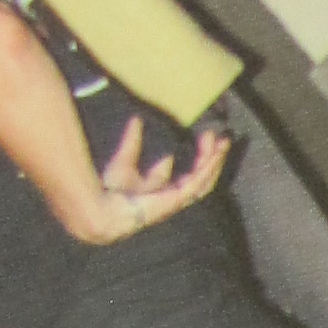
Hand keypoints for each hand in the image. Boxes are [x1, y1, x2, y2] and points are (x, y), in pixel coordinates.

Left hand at [61, 116, 228, 243]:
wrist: (103, 208)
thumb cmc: (109, 191)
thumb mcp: (123, 161)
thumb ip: (132, 142)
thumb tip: (136, 119)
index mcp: (159, 192)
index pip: (182, 176)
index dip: (193, 156)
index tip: (198, 137)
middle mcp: (171, 197)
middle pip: (200, 178)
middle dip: (210, 158)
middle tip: (217, 137)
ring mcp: (176, 199)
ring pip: (204, 180)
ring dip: (215, 160)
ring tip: (223, 141)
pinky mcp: (177, 198)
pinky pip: (199, 181)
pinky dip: (209, 165)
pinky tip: (216, 151)